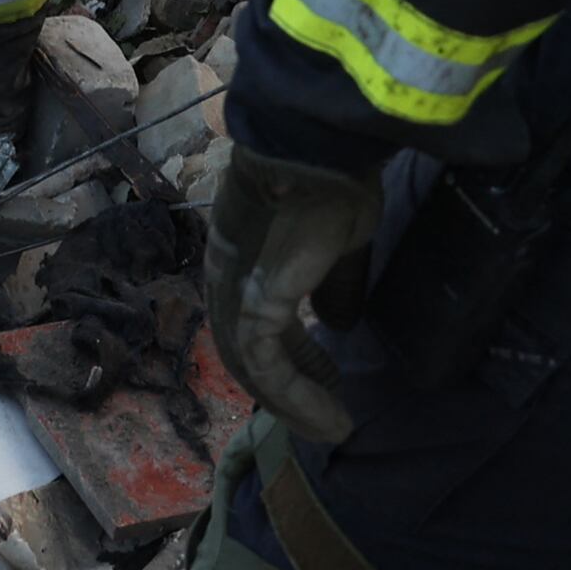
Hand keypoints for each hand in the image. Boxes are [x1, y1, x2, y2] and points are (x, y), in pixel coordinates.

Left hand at [203, 146, 386, 444]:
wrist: (319, 142)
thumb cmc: (333, 175)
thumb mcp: (343, 237)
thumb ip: (336, 282)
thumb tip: (338, 323)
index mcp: (242, 251)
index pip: (253, 317)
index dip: (290, 354)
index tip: (328, 379)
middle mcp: (227, 273)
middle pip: (245, 348)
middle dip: (287, 387)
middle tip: (326, 416)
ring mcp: (233, 288)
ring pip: (252, 366)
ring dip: (294, 403)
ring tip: (335, 427)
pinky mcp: (252, 302)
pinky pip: (268, 367)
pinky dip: (298, 398)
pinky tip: (333, 418)